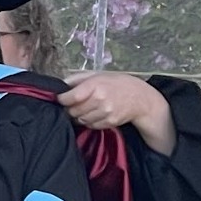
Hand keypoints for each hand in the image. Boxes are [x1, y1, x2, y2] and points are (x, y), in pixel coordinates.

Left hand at [59, 71, 176, 155]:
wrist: (139, 98)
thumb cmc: (117, 84)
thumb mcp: (99, 75)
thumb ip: (78, 78)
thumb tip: (61, 84)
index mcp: (96, 85)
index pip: (71, 97)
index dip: (62, 99)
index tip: (61, 98)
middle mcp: (100, 99)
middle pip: (74, 111)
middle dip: (70, 109)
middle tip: (72, 105)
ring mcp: (105, 112)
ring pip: (81, 120)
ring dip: (78, 116)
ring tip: (84, 109)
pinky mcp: (109, 122)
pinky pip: (90, 125)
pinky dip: (88, 121)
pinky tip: (93, 114)